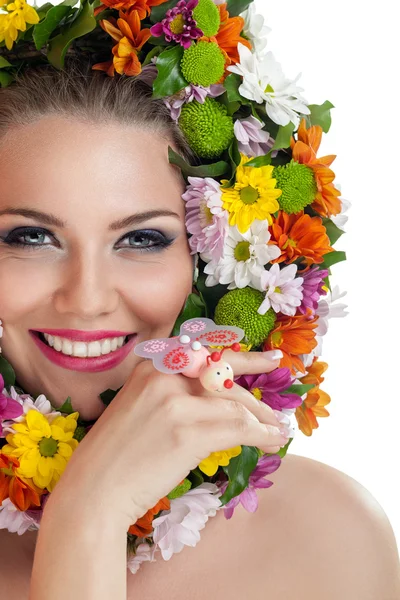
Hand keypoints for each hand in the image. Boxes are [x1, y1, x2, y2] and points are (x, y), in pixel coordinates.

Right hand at [55, 350, 286, 528]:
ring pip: (235, 403)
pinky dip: (260, 435)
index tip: (266, 358)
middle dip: (257, 383)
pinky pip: (237, 428)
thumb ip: (173, 394)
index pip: (206, 353)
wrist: (91, 490)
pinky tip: (271, 442)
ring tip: (277, 431)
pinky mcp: (188, 433)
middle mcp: (164, 376)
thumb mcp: (139, 407)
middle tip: (278, 391)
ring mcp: (176, 403)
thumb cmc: (115, 455)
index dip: (241, 356)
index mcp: (151, 366)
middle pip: (225, 373)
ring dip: (262, 419)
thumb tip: (217, 399)